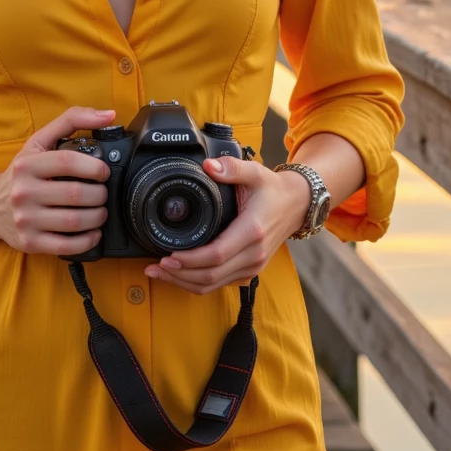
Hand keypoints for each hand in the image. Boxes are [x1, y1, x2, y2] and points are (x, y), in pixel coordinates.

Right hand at [0, 106, 113, 256]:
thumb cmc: (22, 173)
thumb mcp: (39, 142)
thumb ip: (71, 120)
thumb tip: (109, 114)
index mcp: (27, 165)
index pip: (68, 162)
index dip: (94, 167)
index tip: (103, 172)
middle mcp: (23, 192)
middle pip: (76, 194)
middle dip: (100, 195)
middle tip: (103, 194)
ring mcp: (25, 220)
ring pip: (75, 221)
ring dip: (98, 217)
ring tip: (100, 211)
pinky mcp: (30, 243)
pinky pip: (67, 246)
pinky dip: (88, 240)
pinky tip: (93, 232)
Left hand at [143, 156, 311, 293]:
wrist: (296, 205)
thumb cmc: (273, 190)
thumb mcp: (255, 172)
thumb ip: (231, 167)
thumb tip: (208, 165)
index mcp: (251, 231)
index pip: (216, 255)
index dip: (189, 260)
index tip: (167, 255)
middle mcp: (253, 254)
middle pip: (211, 275)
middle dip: (179, 274)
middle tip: (154, 267)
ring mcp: (252, 266)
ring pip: (214, 285)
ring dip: (184, 282)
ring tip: (159, 273)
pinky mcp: (249, 271)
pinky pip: (220, 284)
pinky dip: (197, 283)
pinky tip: (180, 276)